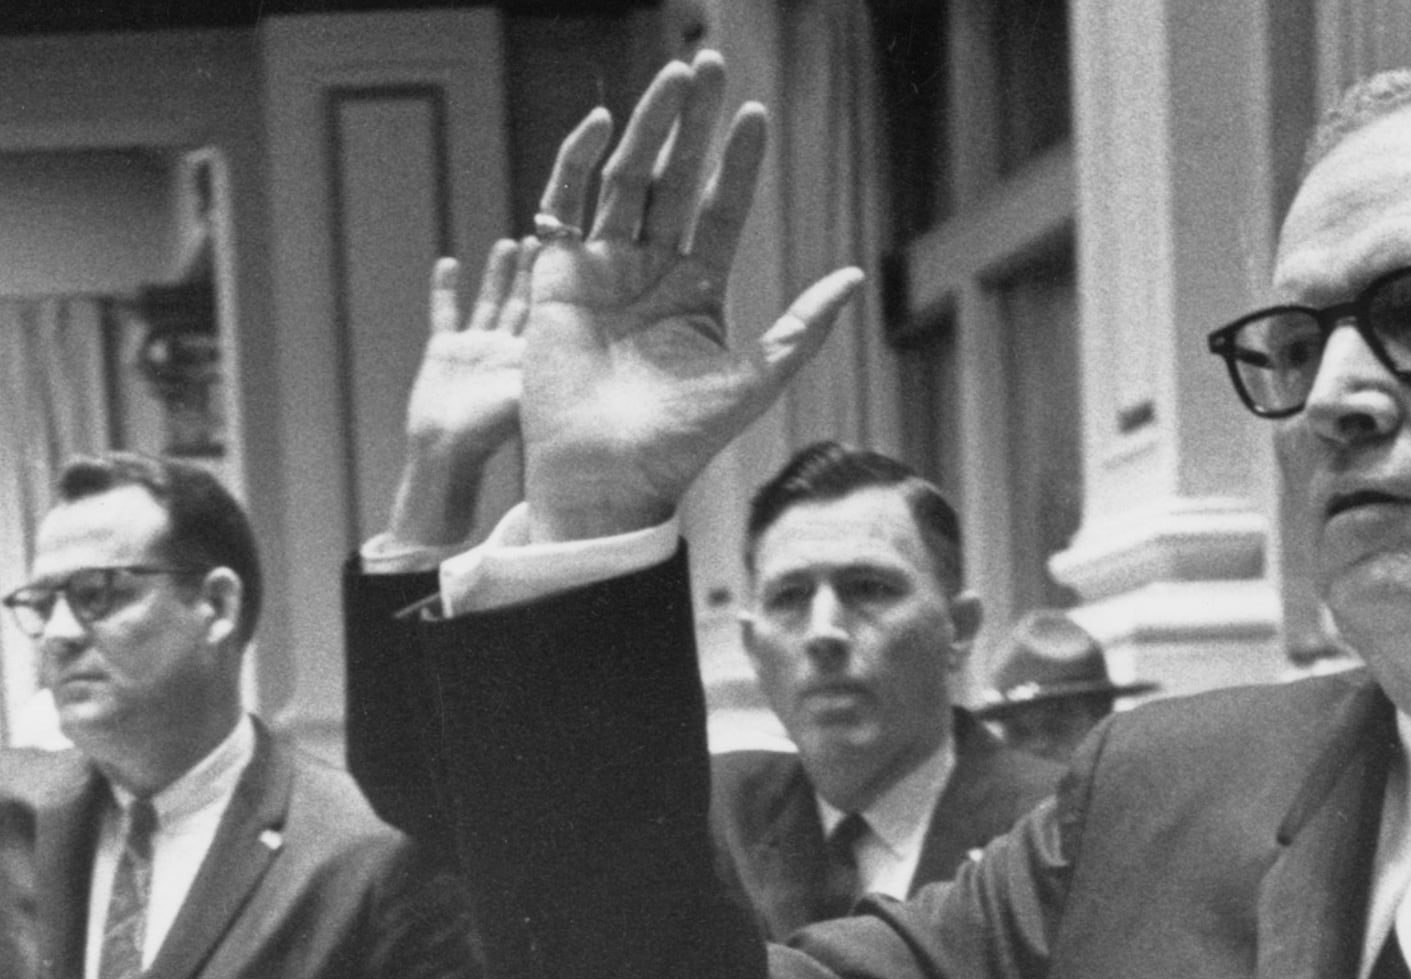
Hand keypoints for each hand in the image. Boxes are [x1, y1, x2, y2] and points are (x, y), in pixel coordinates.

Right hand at [383, 241, 536, 553]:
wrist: (445, 452)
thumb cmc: (489, 431)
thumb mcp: (525, 392)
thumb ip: (543, 364)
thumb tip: (582, 339)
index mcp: (528, 360)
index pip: (547, 313)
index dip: (554, 283)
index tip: (566, 252)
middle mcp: (504, 351)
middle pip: (520, 302)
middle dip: (530, 271)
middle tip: (539, 237)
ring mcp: (475, 350)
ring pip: (488, 302)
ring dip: (496, 273)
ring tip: (507, 244)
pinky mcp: (444, 353)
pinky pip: (445, 314)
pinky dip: (444, 290)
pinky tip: (448, 263)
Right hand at [516, 54, 867, 544]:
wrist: (604, 482)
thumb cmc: (676, 445)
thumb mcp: (751, 384)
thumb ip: (799, 330)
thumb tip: (854, 279)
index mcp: (696, 291)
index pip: (720, 209)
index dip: (737, 163)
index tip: (755, 116)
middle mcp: (649, 271)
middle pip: (673, 179)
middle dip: (691, 123)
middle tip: (708, 64)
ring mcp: (601, 271)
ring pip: (625, 182)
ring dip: (647, 129)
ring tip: (672, 80)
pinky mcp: (556, 280)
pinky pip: (564, 208)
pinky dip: (577, 164)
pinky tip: (603, 125)